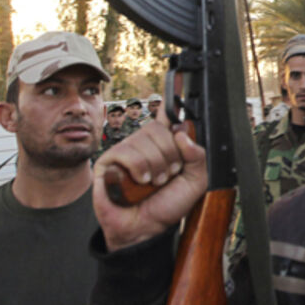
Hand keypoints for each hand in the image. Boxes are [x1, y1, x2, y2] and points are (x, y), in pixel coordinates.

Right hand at [92, 108, 207, 251]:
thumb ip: (197, 156)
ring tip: (152, 182)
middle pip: (159, 129)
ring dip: (155, 166)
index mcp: (164, 145)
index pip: (167, 116)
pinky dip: (138, 168)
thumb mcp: (195, 182)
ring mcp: (124, 151)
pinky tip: (138, 181)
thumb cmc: (167, 206)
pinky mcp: (107, 162)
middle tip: (167, 175)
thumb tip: (181, 132)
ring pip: (144, 141)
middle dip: (169, 156)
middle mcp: (144, 144)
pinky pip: (126, 151)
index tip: (176, 76)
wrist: (146, 228)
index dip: (170, 98)